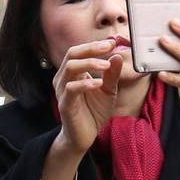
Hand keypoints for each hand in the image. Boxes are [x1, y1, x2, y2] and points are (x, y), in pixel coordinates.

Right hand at [41, 40, 123, 179]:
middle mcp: (64, 78)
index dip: (94, 45)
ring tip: (106, 65)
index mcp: (72, 73)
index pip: (78, 51)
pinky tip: (99, 83)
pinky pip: (71, 89)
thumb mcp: (108, 90)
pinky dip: (85, 84)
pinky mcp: (65, 105)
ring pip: (70, 68)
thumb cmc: (94, 111)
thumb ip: (111, 74)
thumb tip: (117, 55)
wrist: (85, 136)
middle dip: (91, 48)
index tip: (112, 43)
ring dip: (89, 63)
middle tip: (109, 47)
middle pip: (71, 54)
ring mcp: (62, 91)